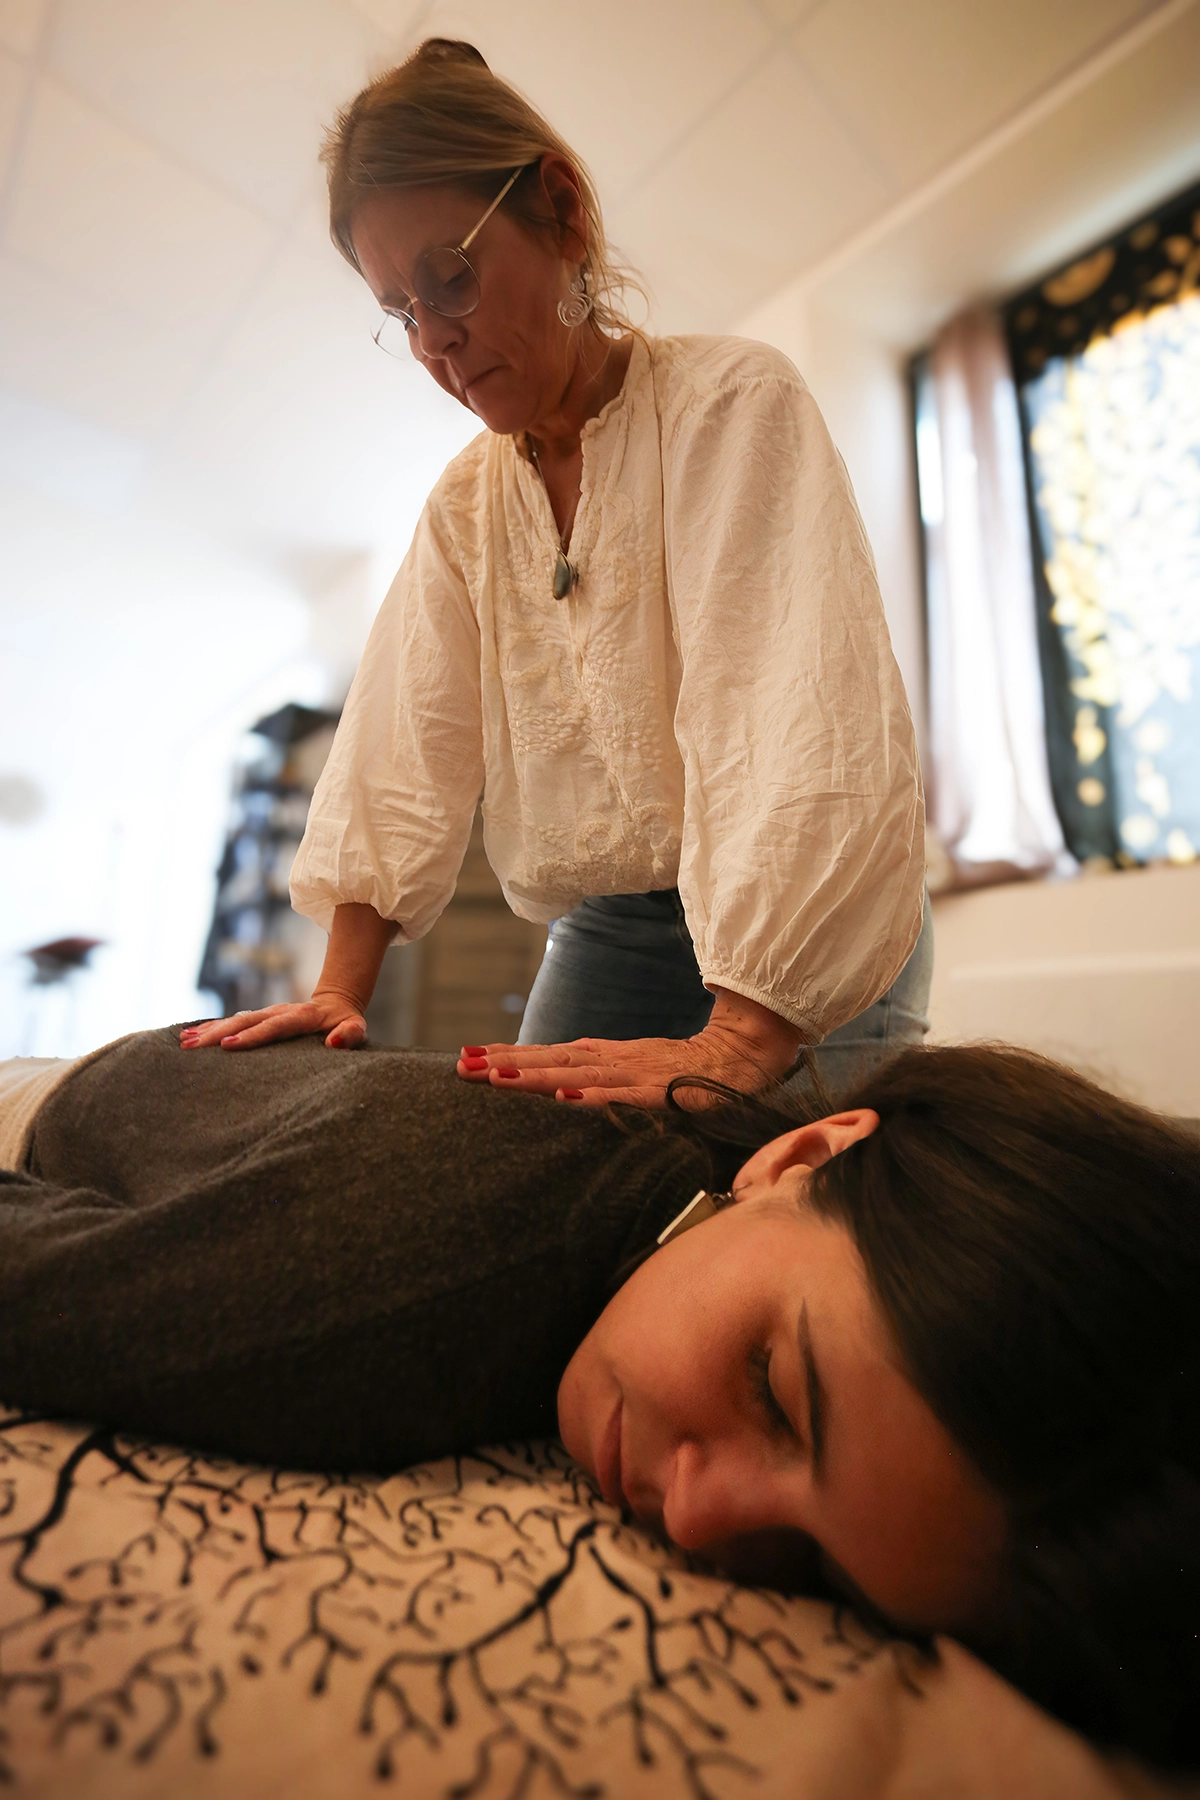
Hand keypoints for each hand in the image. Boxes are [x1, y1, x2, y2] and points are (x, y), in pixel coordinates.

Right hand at [180, 989, 366, 1051]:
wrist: (335, 1003)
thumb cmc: (346, 1023)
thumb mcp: (356, 1028)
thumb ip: (350, 1034)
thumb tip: (335, 1042)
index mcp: (300, 1016)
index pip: (273, 1026)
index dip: (251, 1036)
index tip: (228, 1045)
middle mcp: (278, 1011)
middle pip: (245, 1020)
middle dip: (218, 1033)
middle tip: (192, 1046)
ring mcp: (266, 1013)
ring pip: (234, 1019)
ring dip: (209, 1030)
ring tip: (184, 1041)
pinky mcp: (258, 1019)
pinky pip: (231, 1022)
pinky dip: (210, 1027)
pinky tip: (188, 1035)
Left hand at [456, 990, 804, 1108]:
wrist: (746, 1054)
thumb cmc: (688, 1071)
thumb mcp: (637, 1075)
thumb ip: (601, 1082)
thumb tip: (559, 1092)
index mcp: (606, 1057)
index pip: (548, 1056)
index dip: (507, 1057)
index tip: (466, 1058)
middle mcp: (614, 1060)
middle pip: (551, 1061)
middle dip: (505, 1065)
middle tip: (462, 1067)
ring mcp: (637, 1073)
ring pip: (577, 1075)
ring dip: (534, 1077)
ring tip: (494, 1079)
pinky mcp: (663, 1091)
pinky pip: (624, 1096)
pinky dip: (593, 1096)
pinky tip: (566, 1098)